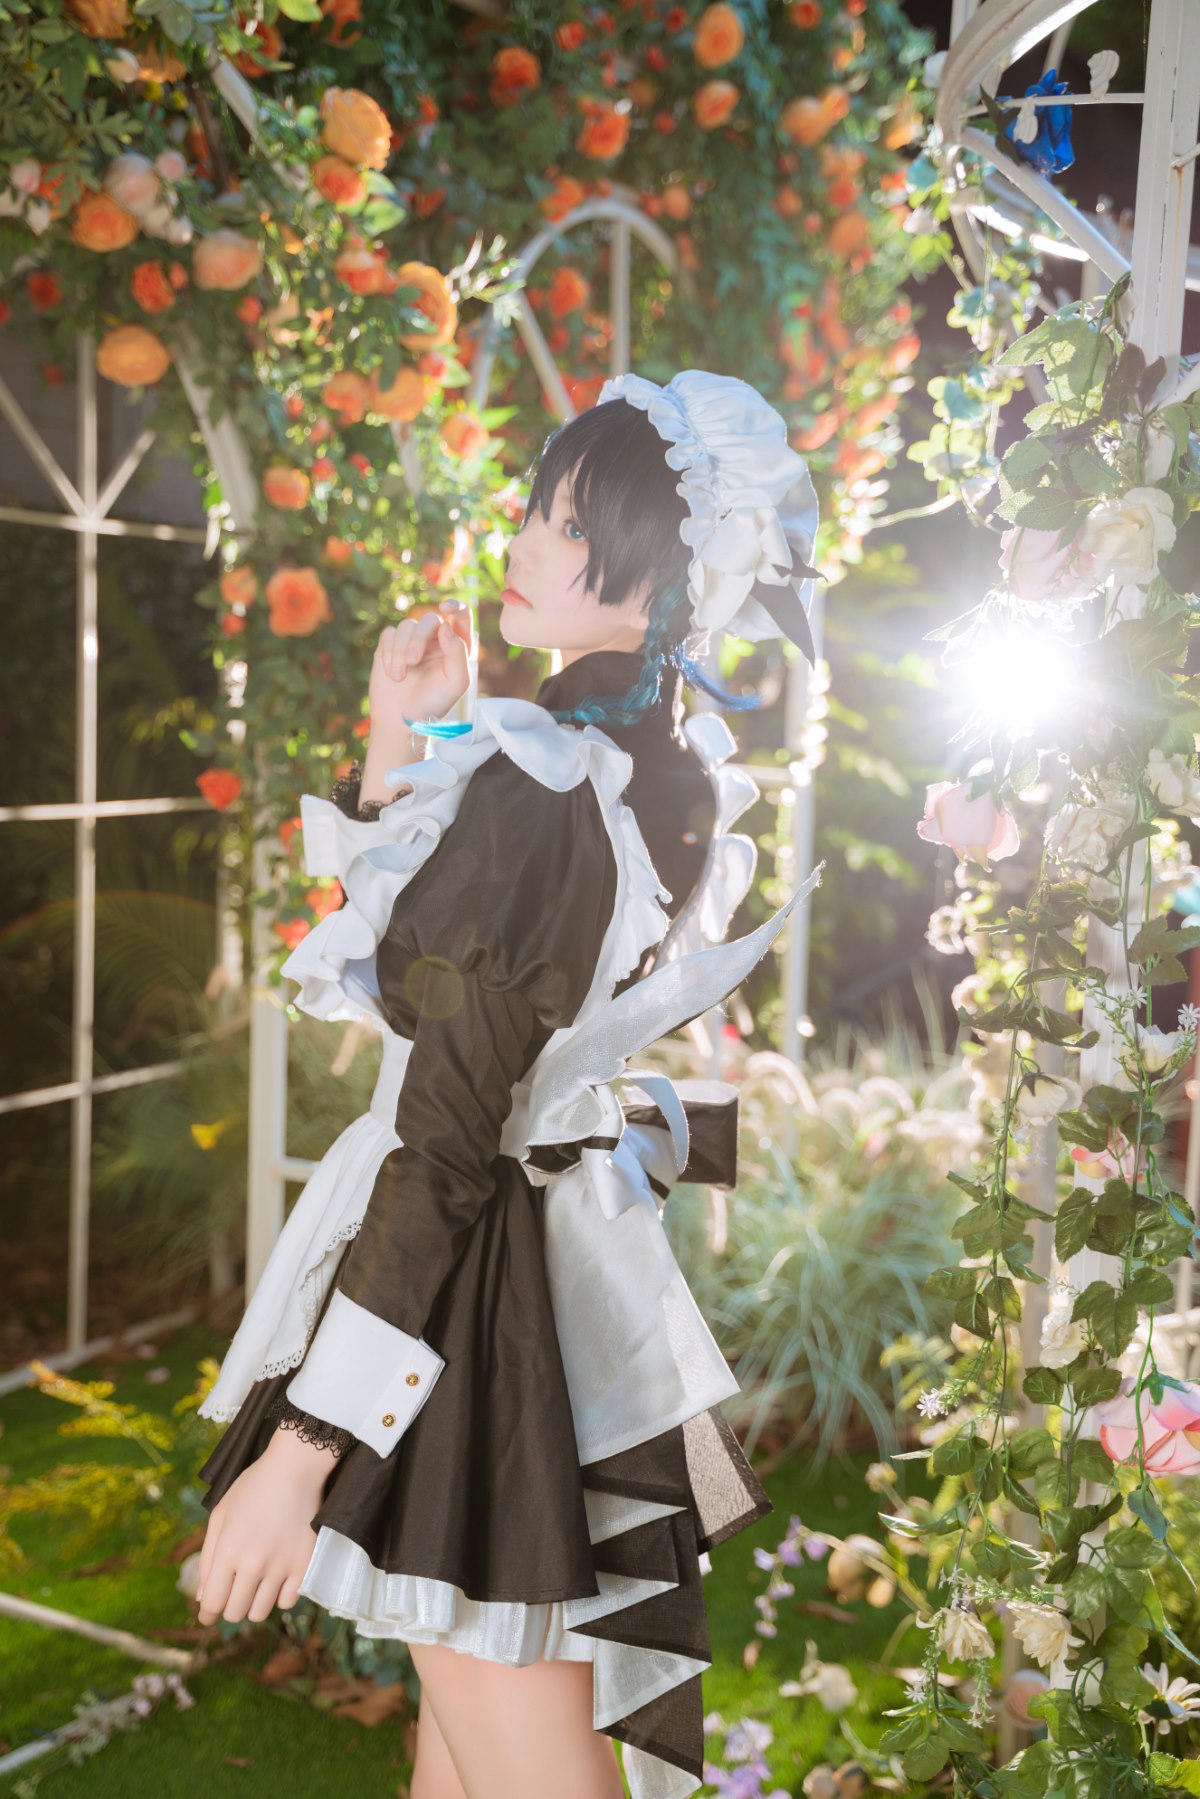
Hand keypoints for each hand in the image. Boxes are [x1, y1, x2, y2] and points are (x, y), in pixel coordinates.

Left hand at [194, 1434, 335, 1626]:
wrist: (295, 1469)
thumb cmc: (252, 1488)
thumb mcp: (220, 1515)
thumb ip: (207, 1558)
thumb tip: (202, 1598)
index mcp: (228, 1550)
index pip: (212, 1603)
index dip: (206, 1613)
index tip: (208, 1611)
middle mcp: (254, 1563)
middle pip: (234, 1613)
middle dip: (229, 1607)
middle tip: (234, 1590)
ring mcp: (281, 1566)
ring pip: (260, 1612)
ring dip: (253, 1603)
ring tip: (256, 1583)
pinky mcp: (304, 1565)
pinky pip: (287, 1602)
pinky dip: (279, 1596)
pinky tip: (277, 1578)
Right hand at [368, 599, 472, 745]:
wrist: (402, 720)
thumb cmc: (434, 703)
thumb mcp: (456, 683)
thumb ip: (458, 653)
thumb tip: (446, 625)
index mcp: (456, 646)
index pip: (461, 616)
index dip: (455, 606)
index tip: (445, 609)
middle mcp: (435, 639)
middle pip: (428, 620)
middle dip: (419, 639)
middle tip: (413, 662)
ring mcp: (412, 641)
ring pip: (406, 626)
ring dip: (401, 651)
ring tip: (400, 676)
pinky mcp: (390, 645)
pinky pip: (389, 634)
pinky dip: (389, 653)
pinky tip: (392, 673)